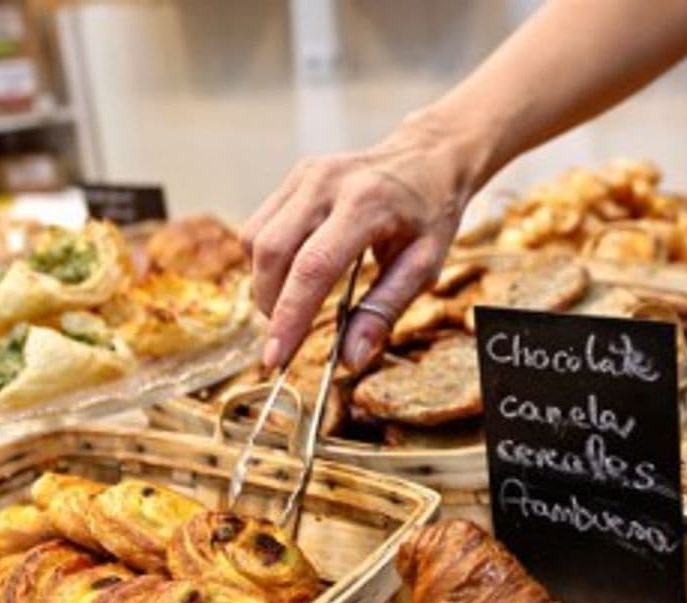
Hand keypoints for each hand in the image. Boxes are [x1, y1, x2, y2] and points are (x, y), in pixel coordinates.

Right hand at [242, 119, 479, 370]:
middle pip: (272, 252)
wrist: (428, 159)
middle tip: (288, 338)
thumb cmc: (430, 215)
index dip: (289, 317)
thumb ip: (384, 311)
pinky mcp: (294, 178)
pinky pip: (259, 226)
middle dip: (272, 305)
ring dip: (265, 285)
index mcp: (366, 204)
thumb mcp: (423, 266)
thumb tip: (350, 359)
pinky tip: (294, 276)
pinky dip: (267, 262)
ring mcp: (305, 176)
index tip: (275, 358)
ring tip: (293, 308)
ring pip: (255, 240)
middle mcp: (326, 183)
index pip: (312, 267)